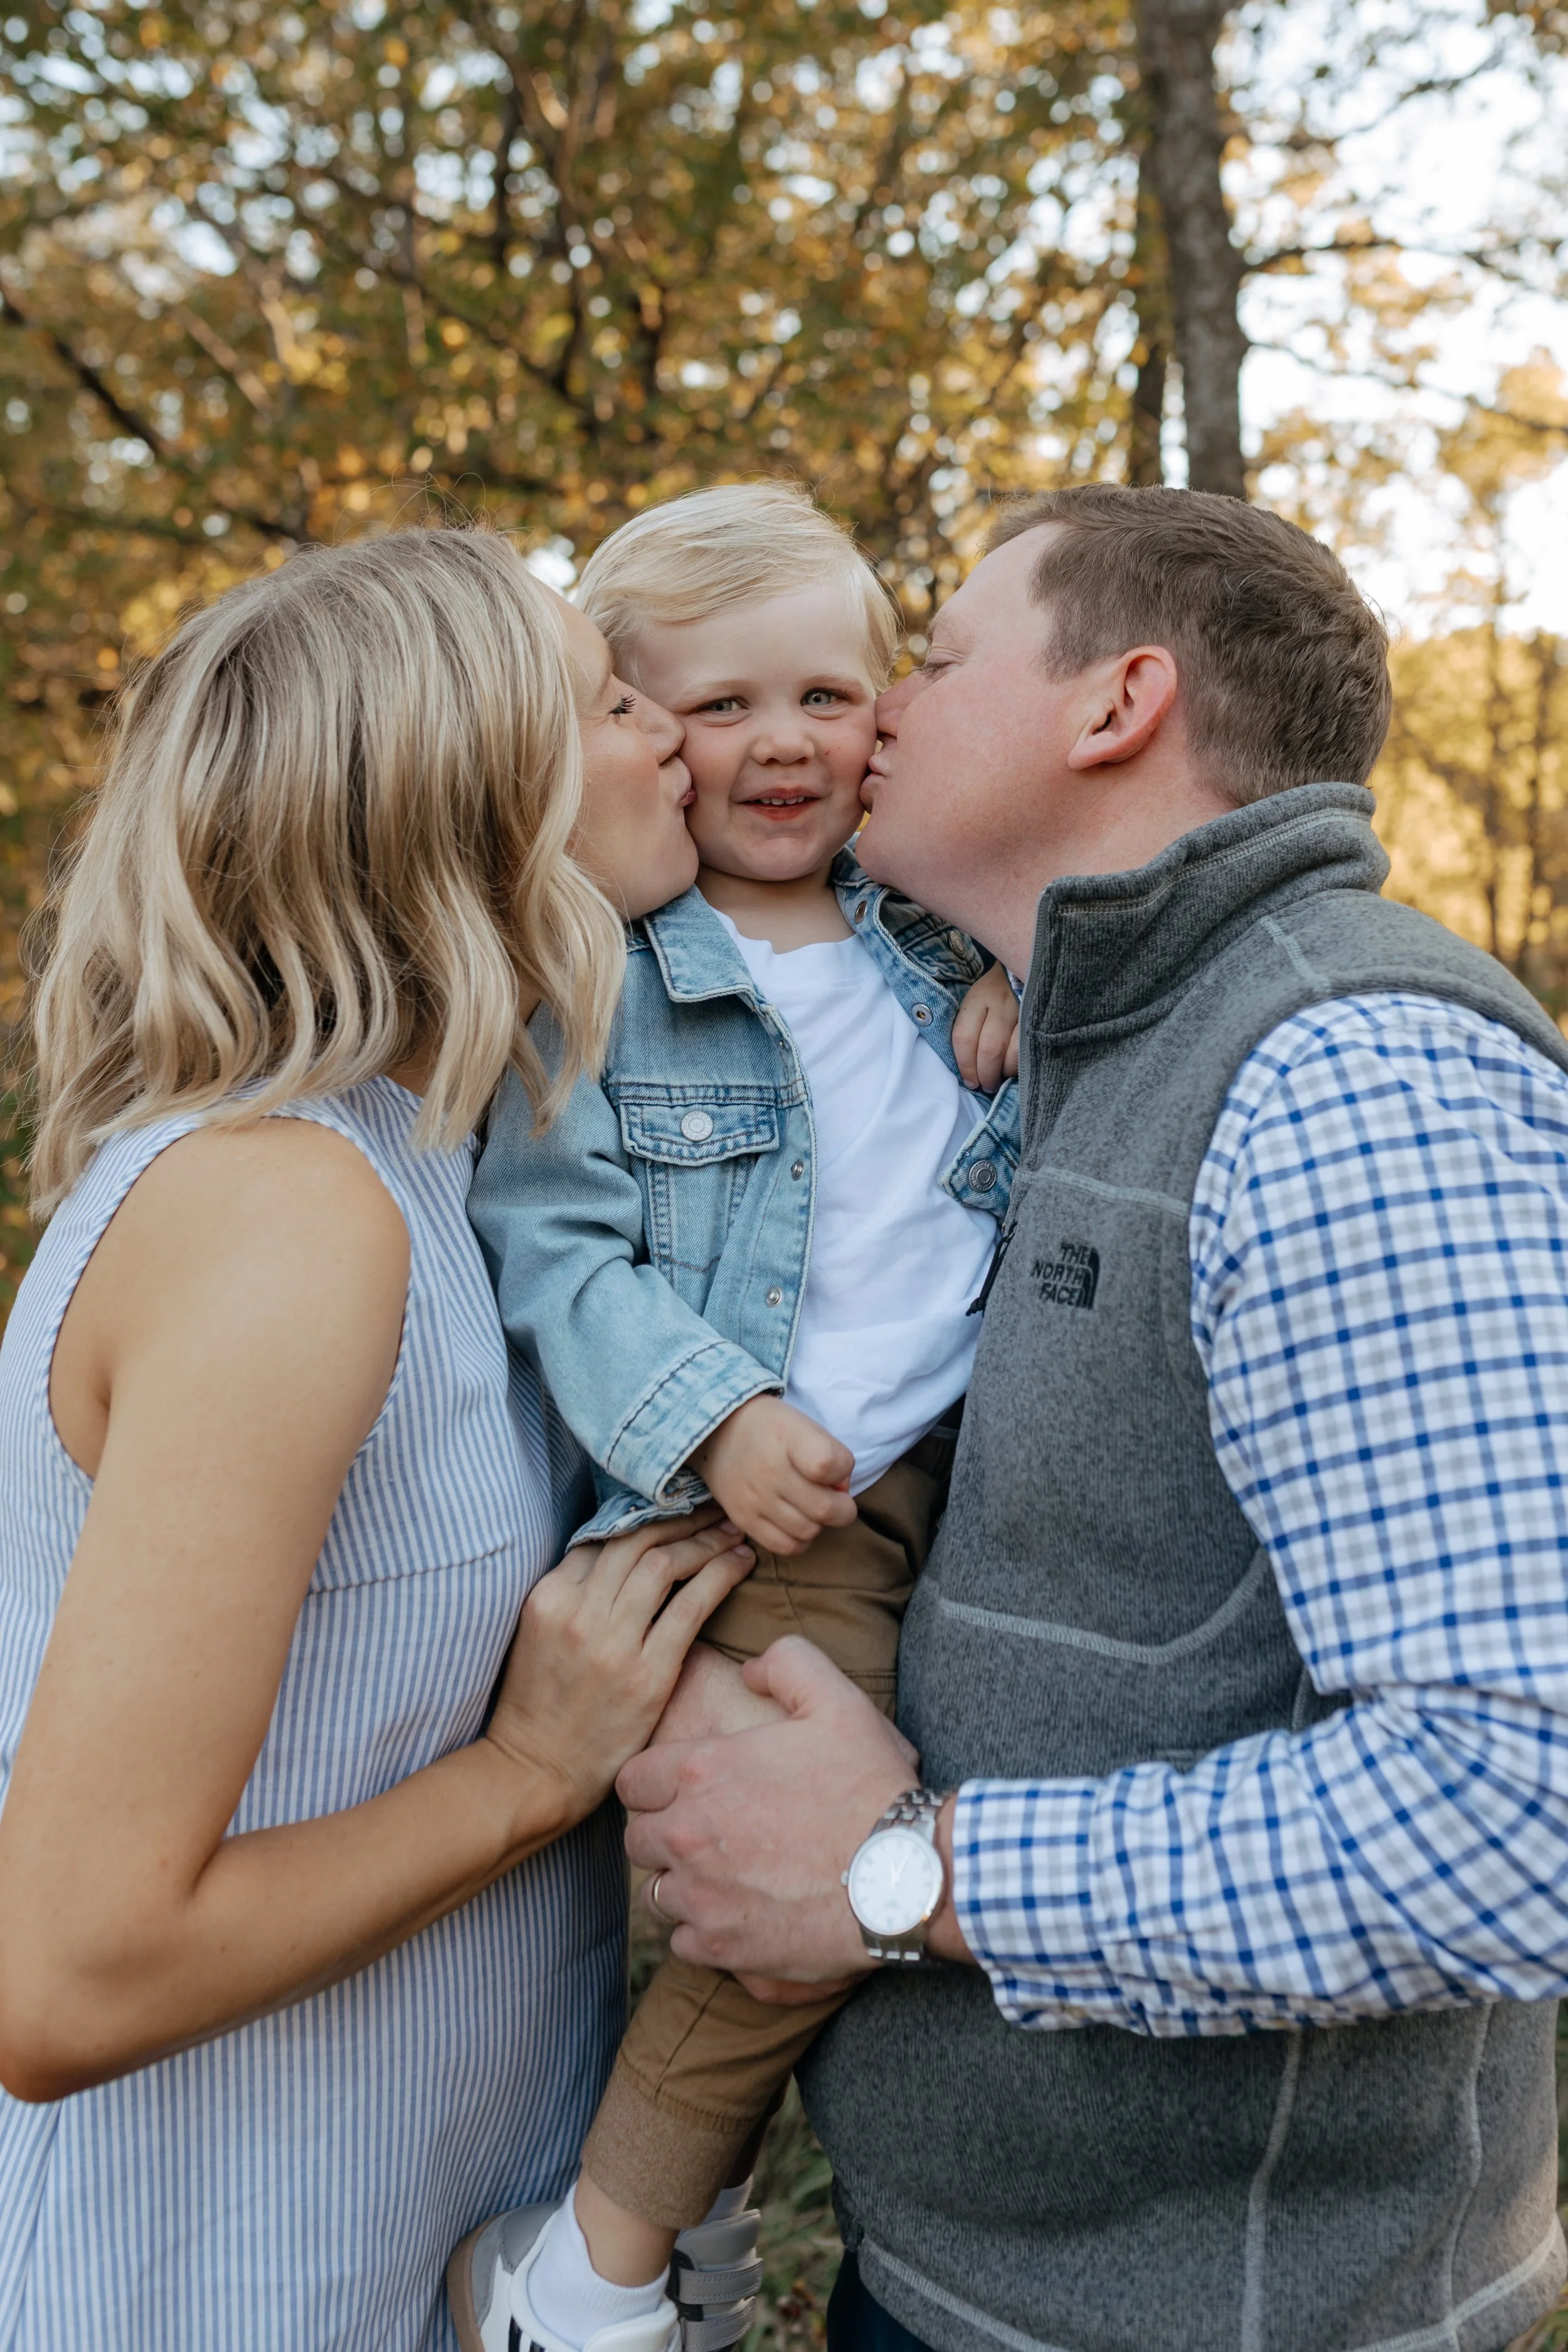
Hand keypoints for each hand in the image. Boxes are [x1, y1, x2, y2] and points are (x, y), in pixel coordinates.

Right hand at [486, 1512, 754, 1833]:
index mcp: (548, 1596)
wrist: (534, 1772)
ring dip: (706, 1541)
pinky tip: (740, 1564)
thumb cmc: (540, 1706)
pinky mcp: (646, 1675)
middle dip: (682, 1519)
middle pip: (638, 1541)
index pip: (603, 1537)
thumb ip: (575, 1593)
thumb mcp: (540, 1634)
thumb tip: (620, 1556)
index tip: (676, 1511)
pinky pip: (691, 1607)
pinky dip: (721, 1576)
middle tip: (713, 1511)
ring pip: (666, 1563)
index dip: (646, 1518)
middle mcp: (577, 1611)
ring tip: (732, 1534)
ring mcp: (611, 1643)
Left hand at [618, 1636, 921, 1983]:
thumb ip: (785, 1664)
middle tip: (710, 1832)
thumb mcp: (836, 1700)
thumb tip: (748, 1670)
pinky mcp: (722, 1947)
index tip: (682, 1790)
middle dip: (665, 1833)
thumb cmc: (869, 1786)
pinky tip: (740, 1915)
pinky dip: (704, 1931)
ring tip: (728, 1876)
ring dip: (683, 1883)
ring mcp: (702, 1897)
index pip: (631, 1781)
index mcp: (702, 1772)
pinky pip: (683, 1942)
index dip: (654, 1784)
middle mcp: (688, 1836)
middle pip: (638, 1839)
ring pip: (658, 1893)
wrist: (905, 1874)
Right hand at [688, 1394, 856, 1555]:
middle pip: (825, 1508)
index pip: (829, 1464)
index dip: (842, 1470)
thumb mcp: (805, 1426)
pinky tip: (796, 1522)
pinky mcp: (743, 1519)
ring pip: (808, 1531)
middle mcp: (769, 1469)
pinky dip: (799, 1539)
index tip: (834, 1467)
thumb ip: (832, 1456)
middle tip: (833, 1498)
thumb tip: (841, 1494)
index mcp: (788, 1435)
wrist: (719, 1433)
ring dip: (819, 1523)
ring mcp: (755, 1498)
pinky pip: (786, 1546)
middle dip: (842, 1507)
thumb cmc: (772, 1430)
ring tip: (809, 1507)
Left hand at [951, 961, 1020, 1093]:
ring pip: (1013, 1053)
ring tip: (1002, 1079)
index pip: (963, 1037)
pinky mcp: (1044, 1016)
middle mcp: (1001, 1002)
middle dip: (986, 1075)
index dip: (964, 1065)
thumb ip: (970, 1027)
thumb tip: (967, 1067)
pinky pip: (1033, 1049)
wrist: (1030, 964)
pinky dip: (1024, 1064)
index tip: (969, 1080)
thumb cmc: (998, 990)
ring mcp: (1025, 1009)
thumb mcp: (978, 999)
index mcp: (979, 998)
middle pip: (989, 1049)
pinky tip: (1019, 1068)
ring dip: (1006, 1073)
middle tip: (986, 1085)